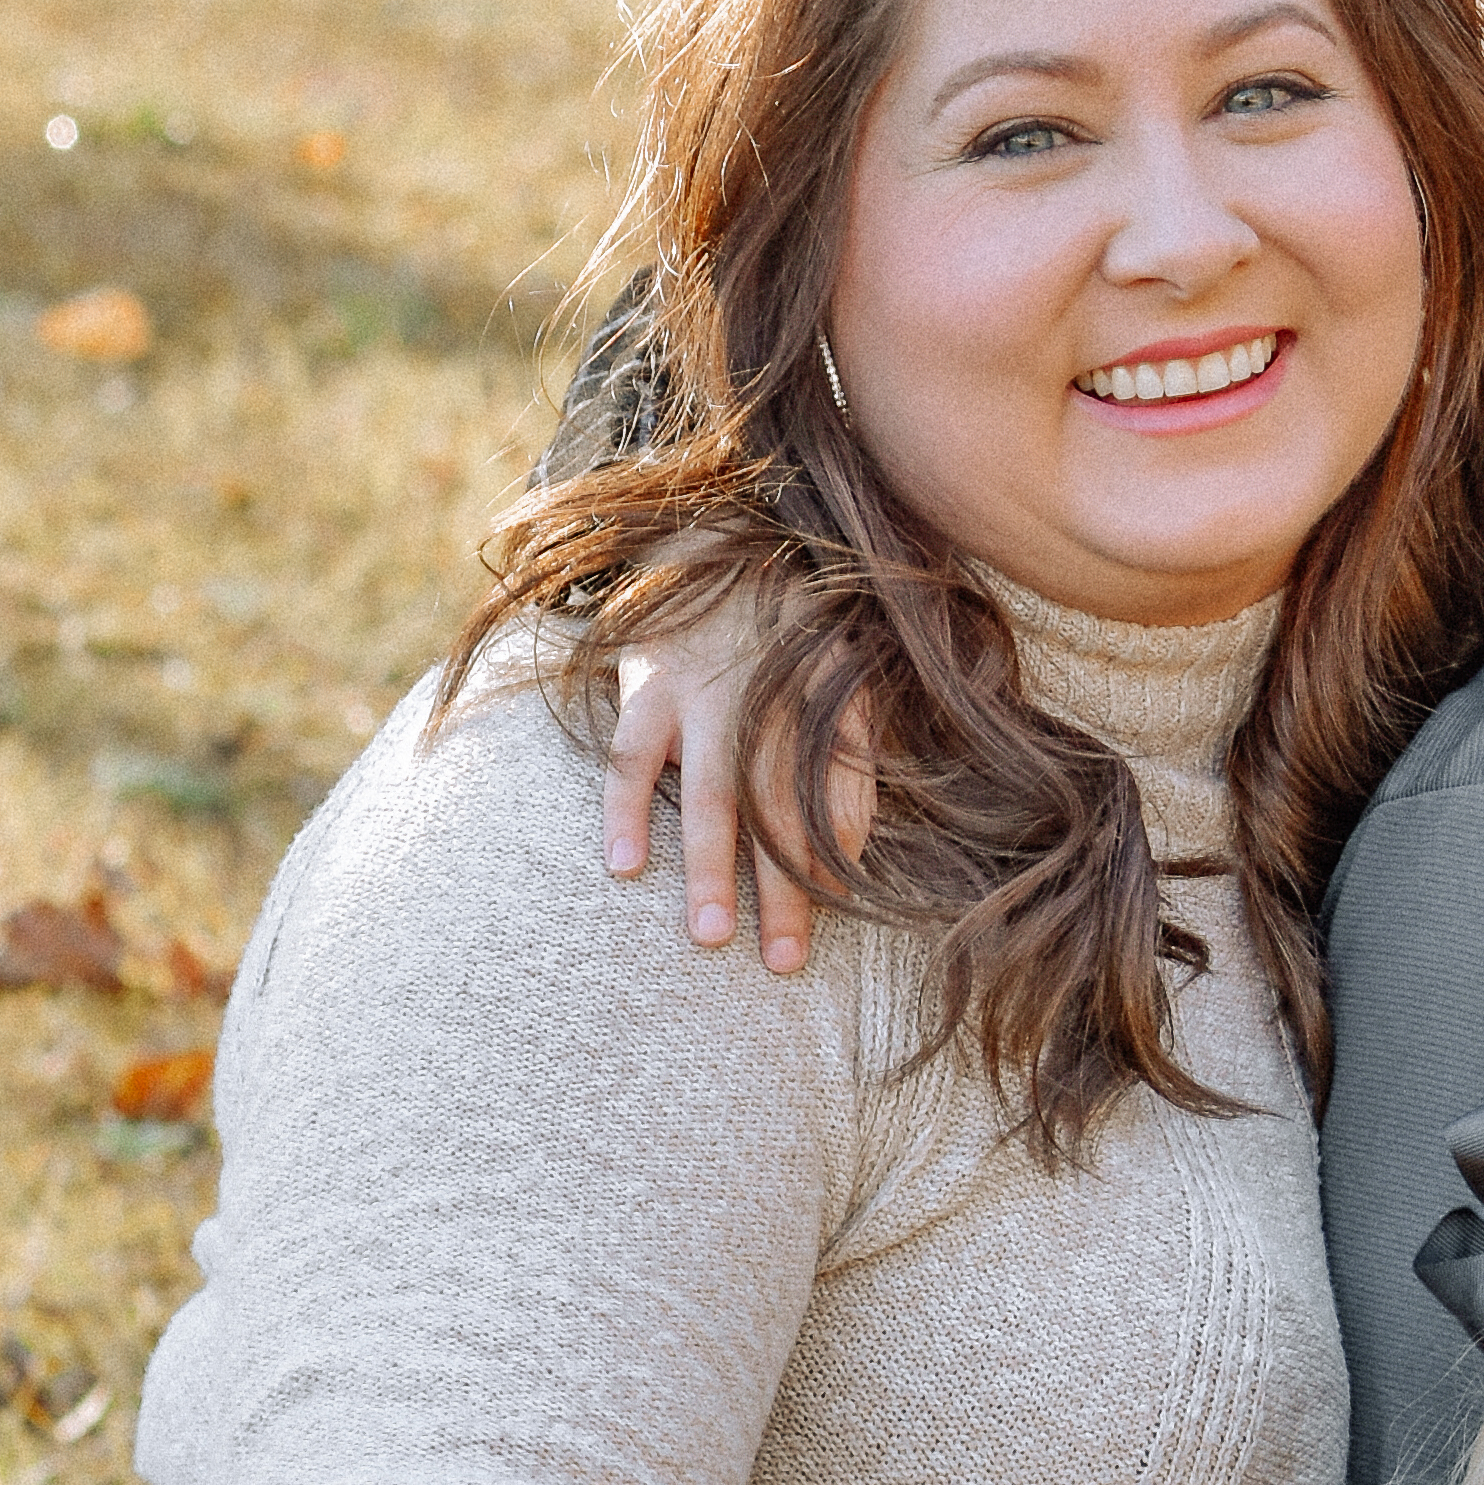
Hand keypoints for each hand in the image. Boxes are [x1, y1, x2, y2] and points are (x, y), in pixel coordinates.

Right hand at [601, 602, 872, 975]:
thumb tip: (858, 841)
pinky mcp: (647, 679)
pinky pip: (629, 753)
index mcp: (825, 694)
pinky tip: (625, 867)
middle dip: (783, 888)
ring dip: (710, 865)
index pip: (840, 787)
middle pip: (781, 807)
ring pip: (709, 789)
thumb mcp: (845, 659)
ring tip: (709, 936)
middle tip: (785, 962)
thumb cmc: (792, 613)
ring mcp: (704, 690)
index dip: (840, 851)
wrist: (719, 522)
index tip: (841, 911)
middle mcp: (769, 698)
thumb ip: (854, 745)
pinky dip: (625, 809)